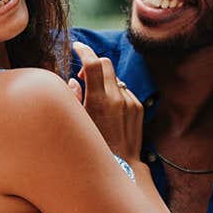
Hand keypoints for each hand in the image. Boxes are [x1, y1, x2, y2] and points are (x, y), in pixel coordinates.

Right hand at [70, 42, 143, 160]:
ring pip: (115, 78)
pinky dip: (115, 94)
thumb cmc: (93, 148)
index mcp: (98, 101)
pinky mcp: (139, 108)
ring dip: (105, 82)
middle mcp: (117, 98)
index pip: (92, 63)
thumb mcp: (78, 123)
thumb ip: (74, 98)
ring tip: (96, 100)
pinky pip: (125, 91)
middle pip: (106, 63)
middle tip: (84, 76)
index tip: (77, 46)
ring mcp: (130, 102)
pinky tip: (109, 111)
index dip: (84, 50)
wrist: (121, 166)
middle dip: (94, 63)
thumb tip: (74, 82)